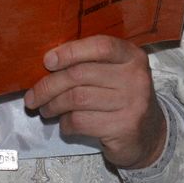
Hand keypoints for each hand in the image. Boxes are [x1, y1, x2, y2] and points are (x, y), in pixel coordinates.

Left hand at [23, 36, 166, 169]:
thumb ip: (90, 64)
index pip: (99, 46)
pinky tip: (65, 124)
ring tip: (46, 110)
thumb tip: (48, 64)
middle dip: (49, 86)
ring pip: (77, 99)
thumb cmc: (122, 99)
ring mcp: (132, 103)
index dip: (70, 51)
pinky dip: (66, 123)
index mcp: (132, 56)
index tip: (47, 61)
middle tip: (33, 96)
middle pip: (80, 75)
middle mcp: (136, 77)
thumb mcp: (115, 74)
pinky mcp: (123, 128)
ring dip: (53, 105)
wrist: (150, 136)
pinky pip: (81, 121)